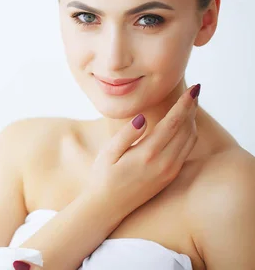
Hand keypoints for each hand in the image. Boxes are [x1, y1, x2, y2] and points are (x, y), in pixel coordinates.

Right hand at [86, 83, 199, 217]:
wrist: (108, 207)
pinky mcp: (170, 177)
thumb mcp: (108, 153)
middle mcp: (164, 163)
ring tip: (189, 105)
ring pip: (190, 141)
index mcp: (149, 154)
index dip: (184, 105)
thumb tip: (142, 117)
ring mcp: (169, 171)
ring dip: (192, 121)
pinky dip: (189, 135)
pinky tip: (182, 126)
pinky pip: (186, 151)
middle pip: (187, 130)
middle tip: (194, 92)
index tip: (193, 90)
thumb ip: (127, 134)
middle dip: (192, 109)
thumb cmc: (103, 177)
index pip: (174, 123)